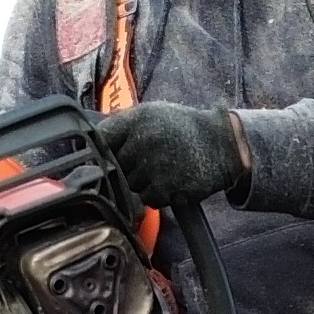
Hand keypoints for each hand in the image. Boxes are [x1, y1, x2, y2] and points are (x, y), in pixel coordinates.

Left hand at [98, 103, 247, 208]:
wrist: (222, 143)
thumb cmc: (183, 128)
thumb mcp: (152, 114)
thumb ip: (123, 126)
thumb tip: (91, 144)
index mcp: (137, 120)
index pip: (101, 140)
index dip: (100, 152)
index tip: (104, 157)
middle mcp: (144, 141)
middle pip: (115, 168)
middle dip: (126, 169)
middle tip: (145, 163)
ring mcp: (156, 166)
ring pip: (131, 186)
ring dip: (142, 184)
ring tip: (161, 170)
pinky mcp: (169, 188)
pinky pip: (150, 199)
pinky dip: (158, 195)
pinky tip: (171, 181)